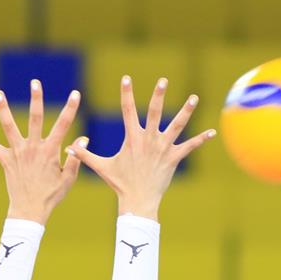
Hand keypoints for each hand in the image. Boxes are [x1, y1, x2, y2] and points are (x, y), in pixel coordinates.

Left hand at [0, 80, 84, 225]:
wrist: (30, 210)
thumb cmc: (51, 195)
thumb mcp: (68, 178)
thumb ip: (76, 157)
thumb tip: (83, 139)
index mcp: (50, 151)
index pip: (63, 125)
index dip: (70, 108)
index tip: (75, 93)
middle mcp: (33, 148)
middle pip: (35, 118)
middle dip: (36, 99)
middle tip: (35, 82)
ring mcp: (18, 153)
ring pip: (9, 126)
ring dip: (4, 109)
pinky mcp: (6, 161)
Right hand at [69, 76, 215, 220]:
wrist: (137, 201)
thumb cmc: (120, 184)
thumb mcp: (102, 167)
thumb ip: (85, 156)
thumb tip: (68, 148)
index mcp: (132, 138)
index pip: (128, 111)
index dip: (126, 94)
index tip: (126, 78)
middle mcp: (148, 139)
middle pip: (153, 112)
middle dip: (158, 95)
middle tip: (162, 80)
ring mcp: (162, 148)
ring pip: (176, 125)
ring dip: (186, 111)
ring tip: (194, 98)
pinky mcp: (173, 158)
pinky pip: (189, 147)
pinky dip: (201, 140)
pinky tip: (212, 133)